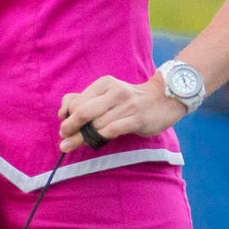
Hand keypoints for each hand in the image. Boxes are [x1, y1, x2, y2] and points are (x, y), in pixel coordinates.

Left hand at [59, 74, 184, 150]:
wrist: (164, 99)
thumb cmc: (131, 99)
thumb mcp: (108, 92)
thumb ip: (84, 99)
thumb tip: (63, 113)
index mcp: (105, 84)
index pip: (77, 102)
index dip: (67, 116)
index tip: (65, 128)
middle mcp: (115, 92)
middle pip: (83, 112)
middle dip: (70, 128)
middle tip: (64, 138)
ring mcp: (127, 106)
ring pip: (96, 124)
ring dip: (82, 138)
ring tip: (73, 144)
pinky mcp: (138, 120)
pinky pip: (112, 130)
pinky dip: (100, 137)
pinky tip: (95, 142)